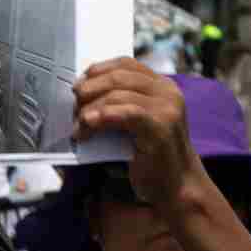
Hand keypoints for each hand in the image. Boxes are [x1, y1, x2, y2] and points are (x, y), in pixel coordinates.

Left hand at [72, 57, 205, 207]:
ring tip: (78, 127)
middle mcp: (167, 92)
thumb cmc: (150, 157)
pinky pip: (127, 113)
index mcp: (162, 86)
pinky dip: (103, 116)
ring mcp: (166, 108)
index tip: (79, 83)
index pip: (126, 64)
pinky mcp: (161, 126)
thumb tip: (81, 93)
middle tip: (73, 105)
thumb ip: (119, 104)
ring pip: (118, 94)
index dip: (98, 70)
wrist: (177, 187)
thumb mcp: (135, 123)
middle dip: (90, 89)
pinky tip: (87, 125)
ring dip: (90, 109)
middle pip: (118, 76)